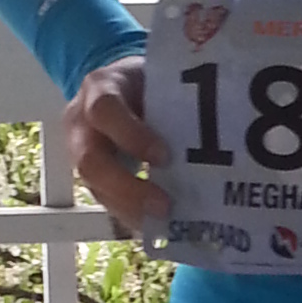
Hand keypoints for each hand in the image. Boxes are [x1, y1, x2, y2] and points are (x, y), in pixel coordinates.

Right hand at [65, 55, 170, 234]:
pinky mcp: (92, 176)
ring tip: (166, 222)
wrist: (124, 85)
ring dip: (132, 210)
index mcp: (100, 88)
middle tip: (165, 205)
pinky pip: (107, 201)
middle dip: (128, 188)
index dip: (132, 136)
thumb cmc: (148, 80)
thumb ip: (176, 99)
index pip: (105, 111)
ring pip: (97, 189)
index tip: (164, 157)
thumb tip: (220, 131)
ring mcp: (81, 152)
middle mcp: (81, 123)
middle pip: (90, 162)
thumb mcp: (159, 76)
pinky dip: (134, 216)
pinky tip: (159, 225)